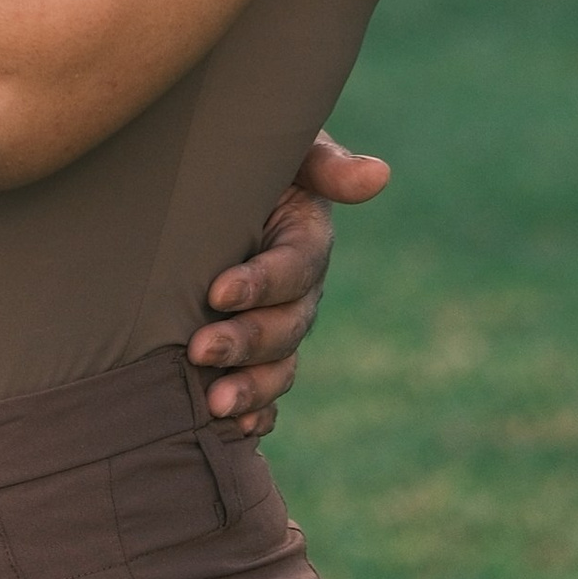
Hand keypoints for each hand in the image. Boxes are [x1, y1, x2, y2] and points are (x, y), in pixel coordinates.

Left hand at [188, 130, 388, 435]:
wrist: (210, 178)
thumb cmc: (245, 151)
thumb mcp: (283, 148)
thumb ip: (323, 163)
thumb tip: (378, 174)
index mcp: (305, 238)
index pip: (292, 269)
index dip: (259, 284)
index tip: (217, 292)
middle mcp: (298, 290)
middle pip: (285, 327)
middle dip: (245, 343)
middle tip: (199, 351)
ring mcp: (279, 324)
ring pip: (279, 367)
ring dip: (251, 390)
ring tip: (213, 406)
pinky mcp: (256, 350)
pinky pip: (269, 394)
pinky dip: (258, 415)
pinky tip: (235, 430)